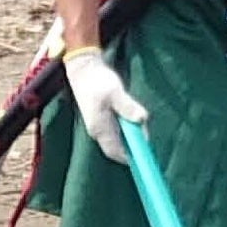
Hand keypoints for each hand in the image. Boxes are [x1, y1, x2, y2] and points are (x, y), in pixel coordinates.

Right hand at [62, 45, 144, 163]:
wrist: (83, 69)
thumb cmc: (98, 80)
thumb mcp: (115, 92)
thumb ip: (128, 107)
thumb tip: (141, 119)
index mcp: (100, 128)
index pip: (115, 152)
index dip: (129, 158)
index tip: (144, 156)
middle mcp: (97, 131)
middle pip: (116, 148)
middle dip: (131, 145)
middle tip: (144, 131)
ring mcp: (97, 125)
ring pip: (115, 139)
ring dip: (129, 136)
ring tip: (139, 122)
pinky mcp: (99, 119)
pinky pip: (113, 131)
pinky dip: (124, 129)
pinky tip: (130, 117)